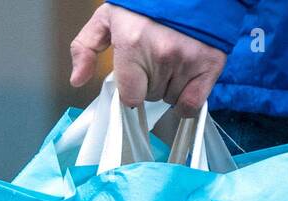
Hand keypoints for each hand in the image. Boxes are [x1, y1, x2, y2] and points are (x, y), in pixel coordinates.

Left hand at [69, 3, 226, 116]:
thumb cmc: (148, 1)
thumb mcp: (108, 16)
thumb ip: (86, 47)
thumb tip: (77, 79)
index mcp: (132, 44)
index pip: (130, 96)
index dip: (131, 89)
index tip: (135, 78)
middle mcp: (160, 55)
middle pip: (151, 96)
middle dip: (150, 83)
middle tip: (155, 58)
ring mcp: (187, 60)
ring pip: (171, 98)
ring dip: (170, 86)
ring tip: (172, 60)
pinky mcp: (209, 64)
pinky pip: (193, 103)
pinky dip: (188, 99)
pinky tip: (185, 82)